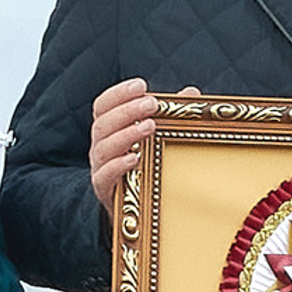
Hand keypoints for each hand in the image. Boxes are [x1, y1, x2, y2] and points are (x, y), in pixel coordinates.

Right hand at [88, 80, 200, 205]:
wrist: (134, 207)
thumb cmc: (146, 164)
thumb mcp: (157, 138)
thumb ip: (169, 115)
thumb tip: (191, 93)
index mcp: (108, 130)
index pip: (104, 105)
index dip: (119, 93)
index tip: (141, 85)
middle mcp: (100, 146)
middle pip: (103, 123)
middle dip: (127, 110)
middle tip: (152, 103)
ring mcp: (99, 167)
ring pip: (104, 147)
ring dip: (126, 134)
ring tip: (150, 126)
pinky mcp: (104, 189)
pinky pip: (105, 175)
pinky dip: (118, 165)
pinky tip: (135, 158)